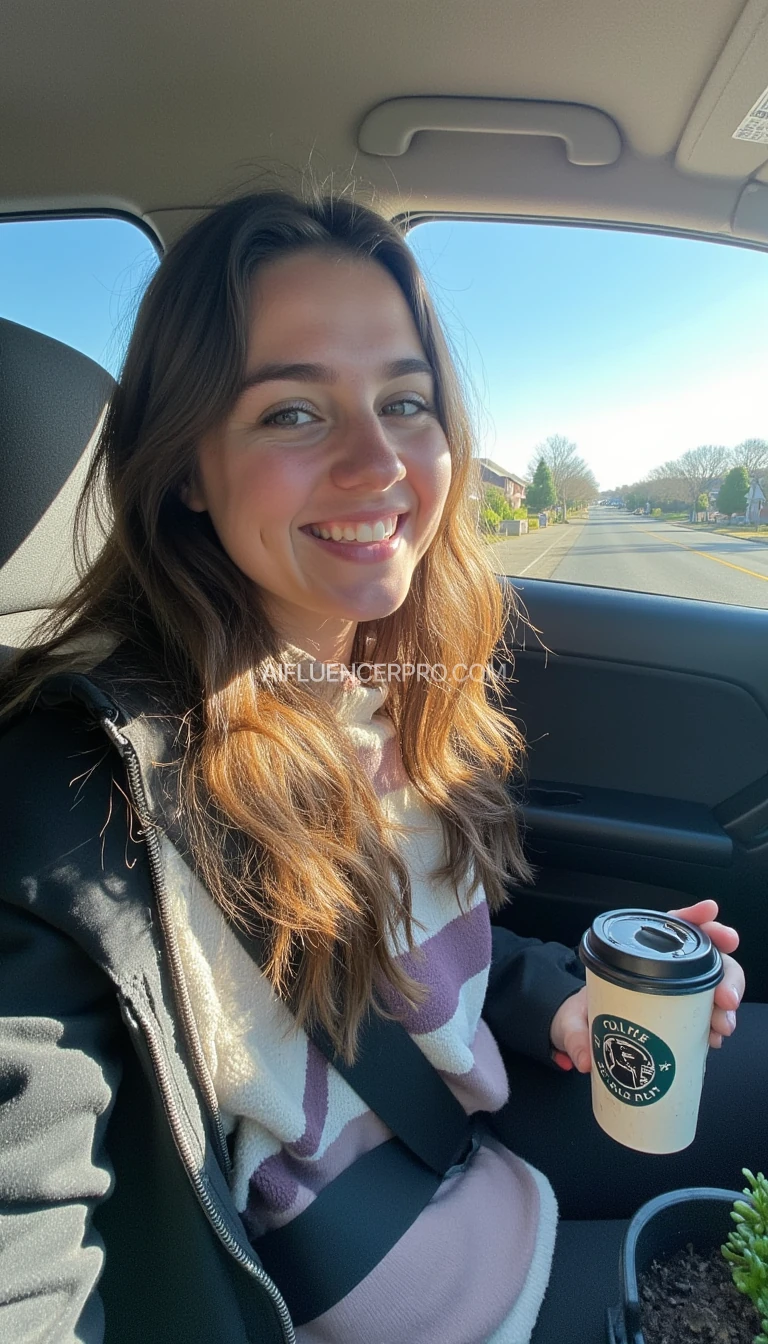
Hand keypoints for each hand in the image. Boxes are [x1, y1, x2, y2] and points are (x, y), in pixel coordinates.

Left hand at [549, 900, 745, 1071]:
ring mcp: (678, 991)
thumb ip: (574, 1035)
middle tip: (725, 998)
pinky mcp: (684, 1015)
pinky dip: (718, 1023)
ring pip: (715, 985)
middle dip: (725, 972)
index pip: (672, 925)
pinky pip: (709, 1014)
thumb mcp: (572, 1019)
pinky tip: (716, 1037)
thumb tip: (586, 1059)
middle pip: (706, 957)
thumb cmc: (582, 1013)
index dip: (694, 917)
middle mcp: (663, 969)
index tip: (710, 913)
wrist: (585, 1034)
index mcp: (637, 954)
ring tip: (721, 1026)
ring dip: (726, 1002)